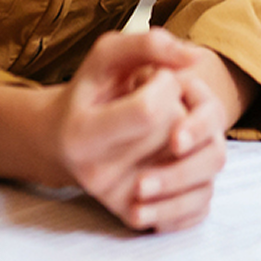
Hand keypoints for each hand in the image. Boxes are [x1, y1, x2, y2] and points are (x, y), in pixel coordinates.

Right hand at [0, 30, 247, 232]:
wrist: (57, 143)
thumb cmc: (87, 95)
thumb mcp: (104, 58)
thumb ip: (147, 44)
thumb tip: (194, 59)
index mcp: (84, 133)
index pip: (149, 110)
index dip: (165, 86)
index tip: (156, 80)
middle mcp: (98, 173)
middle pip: (175, 138)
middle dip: (181, 111)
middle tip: (160, 105)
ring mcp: (121, 199)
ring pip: (199, 177)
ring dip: (201, 146)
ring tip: (174, 132)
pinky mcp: (138, 216)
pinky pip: (196, 208)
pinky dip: (203, 184)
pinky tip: (183, 163)